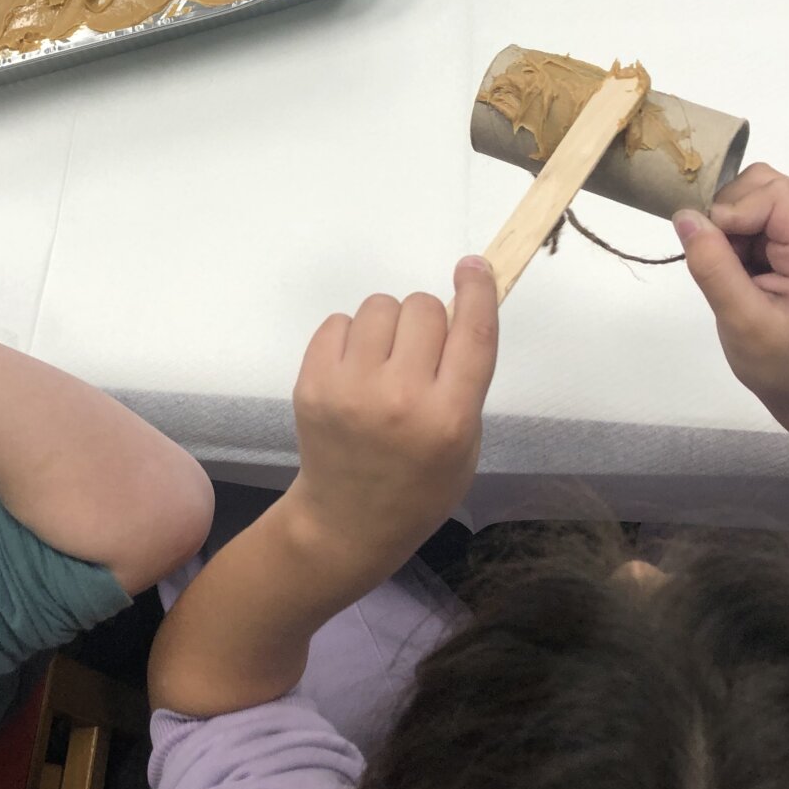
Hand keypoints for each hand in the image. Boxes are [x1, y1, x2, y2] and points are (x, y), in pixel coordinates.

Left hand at [286, 259, 498, 590]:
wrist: (347, 522)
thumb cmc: (420, 483)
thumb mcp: (465, 442)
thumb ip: (464, 378)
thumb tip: (460, 305)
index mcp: (448, 417)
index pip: (472, 332)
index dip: (477, 291)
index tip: (472, 266)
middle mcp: (400, 398)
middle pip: (423, 307)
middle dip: (427, 322)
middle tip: (420, 355)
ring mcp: (350, 390)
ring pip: (379, 306)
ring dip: (388, 326)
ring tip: (383, 365)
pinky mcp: (312, 384)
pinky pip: (338, 322)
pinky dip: (350, 338)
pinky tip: (354, 373)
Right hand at [675, 164, 788, 435]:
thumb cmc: (779, 363)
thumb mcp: (741, 322)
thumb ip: (713, 267)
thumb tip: (684, 215)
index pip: (777, 196)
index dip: (734, 209)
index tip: (708, 245)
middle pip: (771, 184)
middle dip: (731, 210)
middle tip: (718, 256)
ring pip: (762, 191)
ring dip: (733, 219)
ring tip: (731, 263)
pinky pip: (762, 210)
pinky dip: (739, 229)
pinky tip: (739, 265)